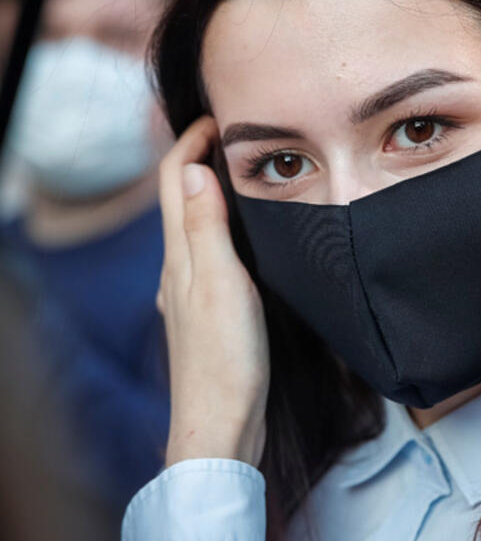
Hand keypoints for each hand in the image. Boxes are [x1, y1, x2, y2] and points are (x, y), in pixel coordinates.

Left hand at [157, 116, 269, 467]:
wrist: (220, 424)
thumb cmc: (225, 359)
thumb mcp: (219, 283)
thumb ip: (205, 227)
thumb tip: (192, 168)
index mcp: (179, 255)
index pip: (173, 180)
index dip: (191, 142)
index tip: (220, 116)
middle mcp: (177, 268)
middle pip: (179, 198)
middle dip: (201, 159)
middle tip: (239, 137)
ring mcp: (189, 291)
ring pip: (194, 226)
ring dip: (212, 192)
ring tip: (248, 176)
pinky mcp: (207, 311)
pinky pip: (208, 253)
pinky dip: (222, 226)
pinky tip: (247, 237)